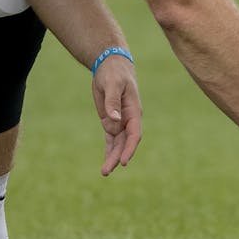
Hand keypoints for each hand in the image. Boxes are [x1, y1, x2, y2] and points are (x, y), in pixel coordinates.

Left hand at [91, 58, 141, 174]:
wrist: (110, 66)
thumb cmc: (114, 73)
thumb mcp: (113, 84)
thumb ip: (113, 102)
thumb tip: (113, 120)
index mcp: (134, 111)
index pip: (134, 134)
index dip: (129, 148)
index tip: (123, 161)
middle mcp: (128, 119)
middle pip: (125, 142)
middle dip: (117, 157)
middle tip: (107, 171)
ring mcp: (119, 121)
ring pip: (117, 143)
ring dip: (112, 157)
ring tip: (104, 172)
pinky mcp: (110, 120)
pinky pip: (111, 139)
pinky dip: (109, 150)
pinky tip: (106, 162)